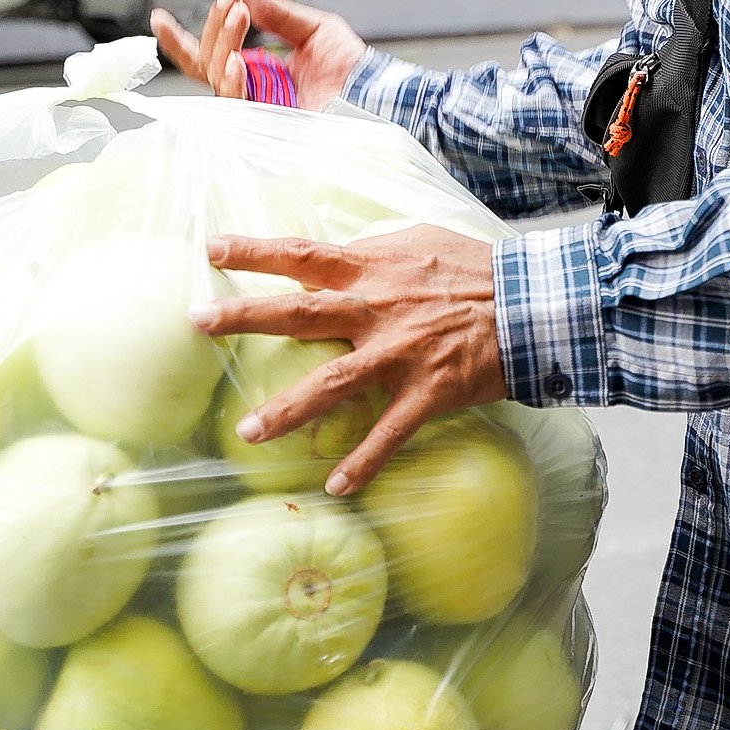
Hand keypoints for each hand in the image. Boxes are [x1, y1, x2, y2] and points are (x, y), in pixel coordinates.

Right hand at [152, 0, 366, 107]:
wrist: (378, 93)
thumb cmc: (353, 68)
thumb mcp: (314, 28)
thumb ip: (275, 11)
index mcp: (260, 69)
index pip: (212, 57)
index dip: (183, 41)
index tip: (159, 18)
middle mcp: (254, 90)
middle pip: (209, 64)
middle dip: (213, 30)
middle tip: (230, 5)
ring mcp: (259, 108)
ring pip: (218, 80)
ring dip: (223, 44)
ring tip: (238, 16)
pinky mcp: (269, 124)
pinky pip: (238, 103)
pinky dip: (233, 80)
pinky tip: (238, 60)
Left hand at [194, 226, 504, 492]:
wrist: (533, 304)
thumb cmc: (479, 270)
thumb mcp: (424, 242)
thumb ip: (378, 250)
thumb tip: (343, 253)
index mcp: (374, 270)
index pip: (304, 253)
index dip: (256, 250)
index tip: (211, 249)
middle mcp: (377, 309)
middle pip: (300, 312)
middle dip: (245, 316)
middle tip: (196, 322)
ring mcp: (400, 353)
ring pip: (334, 382)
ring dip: (288, 408)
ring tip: (247, 432)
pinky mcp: (428, 392)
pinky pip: (389, 433)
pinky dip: (364, 462)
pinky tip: (337, 487)